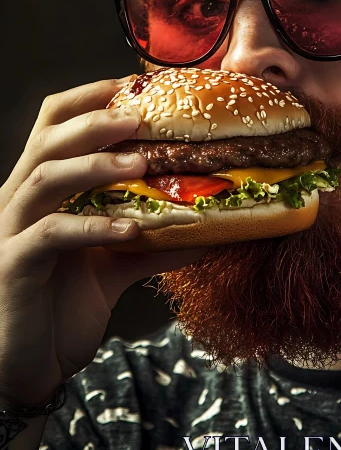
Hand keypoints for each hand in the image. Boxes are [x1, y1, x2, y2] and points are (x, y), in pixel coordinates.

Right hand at [0, 77, 206, 407]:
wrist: (31, 365)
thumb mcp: (118, 262)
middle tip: (139, 115)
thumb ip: (155, 238)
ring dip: (95, 165)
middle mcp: (22, 199)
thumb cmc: (67, 302)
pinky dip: (92, 226)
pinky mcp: (15, 265)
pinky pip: (51, 234)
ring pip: (46, 178)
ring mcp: (14, 230)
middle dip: (94, 120)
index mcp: (44, 187)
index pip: (56, 122)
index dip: (91, 97)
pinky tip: (129, 228)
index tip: (135, 84)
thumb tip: (212, 225)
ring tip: (139, 162)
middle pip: (48, 139)